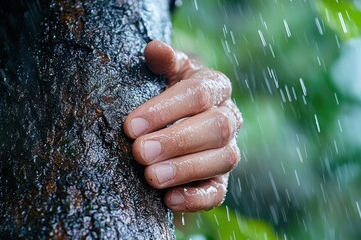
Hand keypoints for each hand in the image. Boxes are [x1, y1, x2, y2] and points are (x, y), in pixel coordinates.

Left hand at [123, 40, 242, 211]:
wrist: (184, 114)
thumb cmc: (170, 90)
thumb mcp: (168, 71)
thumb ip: (164, 61)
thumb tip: (154, 49)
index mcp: (216, 86)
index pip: (198, 94)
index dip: (166, 110)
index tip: (132, 125)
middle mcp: (229, 118)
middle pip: (215, 128)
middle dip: (177, 141)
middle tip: (140, 152)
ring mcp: (227, 150)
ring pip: (222, 160)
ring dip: (186, 169)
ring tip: (151, 177)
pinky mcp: (221, 180)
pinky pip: (218, 192)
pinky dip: (196, 199)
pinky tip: (169, 200)